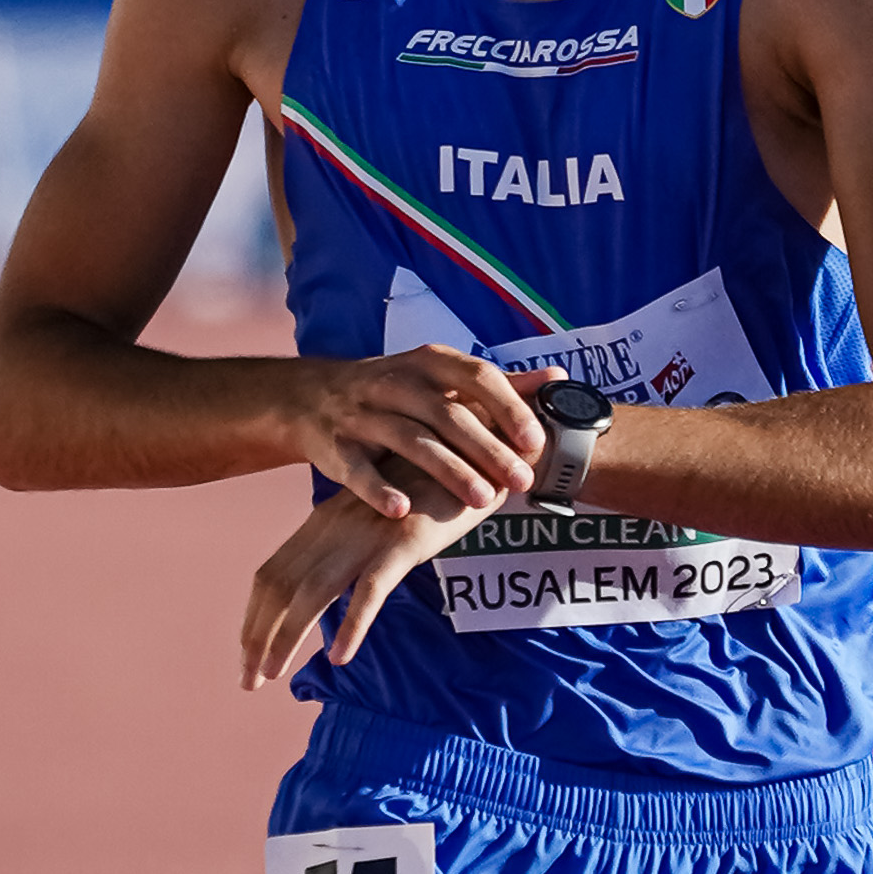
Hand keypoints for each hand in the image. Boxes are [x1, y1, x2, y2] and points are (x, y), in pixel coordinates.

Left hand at [242, 477, 495, 688]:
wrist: (475, 452)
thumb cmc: (428, 489)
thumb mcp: (375, 517)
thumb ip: (350, 546)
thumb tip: (329, 587)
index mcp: (324, 521)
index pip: (272, 574)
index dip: (253, 618)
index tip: (246, 657)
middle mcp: (335, 526)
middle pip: (280, 586)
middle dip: (257, 636)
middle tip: (249, 682)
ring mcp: (367, 533)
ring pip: (313, 591)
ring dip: (287, 636)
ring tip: (273, 675)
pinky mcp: (405, 542)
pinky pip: (371, 589)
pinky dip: (351, 624)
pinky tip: (339, 657)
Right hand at [293, 346, 551, 518]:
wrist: (312, 396)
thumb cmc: (396, 391)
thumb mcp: (442, 378)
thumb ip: (499, 385)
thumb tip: (560, 378)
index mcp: (428, 362)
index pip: (477, 376)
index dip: (508, 407)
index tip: (536, 440)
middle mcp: (395, 383)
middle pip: (448, 414)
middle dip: (488, 449)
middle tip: (522, 481)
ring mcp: (362, 414)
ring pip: (410, 441)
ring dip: (448, 470)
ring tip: (481, 500)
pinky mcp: (334, 446)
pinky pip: (357, 469)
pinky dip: (378, 489)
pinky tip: (402, 511)